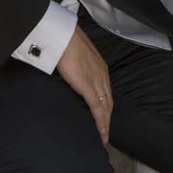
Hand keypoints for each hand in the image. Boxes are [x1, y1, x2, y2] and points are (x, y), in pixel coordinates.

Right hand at [55, 27, 112, 145]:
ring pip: (106, 107)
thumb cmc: (65, 40)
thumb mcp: (76, 53)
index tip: (104, 116)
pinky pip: (97, 108)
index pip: (106, 90)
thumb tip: (72, 68)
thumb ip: (78, 63)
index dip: (106, 105)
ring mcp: (96, 81)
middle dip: (108, 117)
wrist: (63, 35)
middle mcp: (102, 75)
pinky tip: (101, 133)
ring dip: (106, 123)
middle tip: (105, 132)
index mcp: (99, 66)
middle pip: (109, 101)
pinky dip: (101, 122)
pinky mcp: (88, 87)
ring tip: (104, 137)